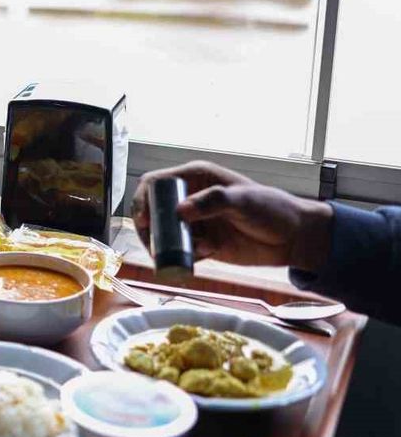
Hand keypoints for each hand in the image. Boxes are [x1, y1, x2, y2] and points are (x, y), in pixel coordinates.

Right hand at [132, 160, 332, 268]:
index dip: (143, 199)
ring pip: (165, 234)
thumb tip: (180, 211)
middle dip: (152, 229)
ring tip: (192, 251)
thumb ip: (212, 201)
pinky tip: (207, 254)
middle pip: (153, 211)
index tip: (143, 220)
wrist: (294, 238)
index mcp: (196, 178)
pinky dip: (186, 257)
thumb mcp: (243, 200)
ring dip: (170, 246)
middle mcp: (190, 199)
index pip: (156, 184)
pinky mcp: (202, 244)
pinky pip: (181, 252)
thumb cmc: (272, 209)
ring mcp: (195, 222)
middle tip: (156, 245)